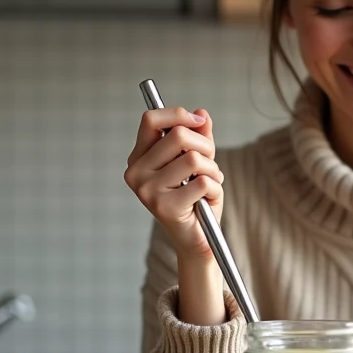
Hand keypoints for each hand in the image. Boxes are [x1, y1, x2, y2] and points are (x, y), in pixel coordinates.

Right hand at [124, 107, 223, 260]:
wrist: (197, 238)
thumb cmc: (196, 198)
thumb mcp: (198, 162)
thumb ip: (198, 136)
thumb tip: (201, 114)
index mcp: (138, 159)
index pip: (150, 120)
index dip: (178, 115)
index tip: (198, 121)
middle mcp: (136, 173)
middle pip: (178, 136)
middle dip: (205, 145)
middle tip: (210, 162)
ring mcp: (148, 191)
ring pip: (194, 159)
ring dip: (213, 169)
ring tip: (210, 182)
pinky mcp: (165, 207)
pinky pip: (203, 182)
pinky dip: (216, 188)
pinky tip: (208, 198)